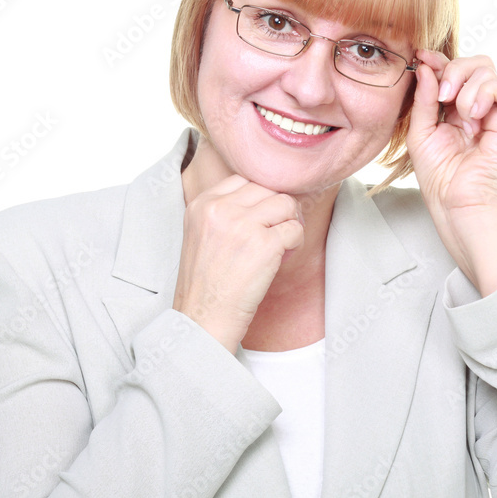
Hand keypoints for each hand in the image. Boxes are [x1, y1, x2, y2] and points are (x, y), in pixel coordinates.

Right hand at [172, 174, 303, 351]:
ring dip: (290, 222)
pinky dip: (296, 242)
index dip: (260, 196)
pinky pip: (295, 228)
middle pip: (268, 188)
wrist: (204, 318)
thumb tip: (262, 195)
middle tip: (279, 228)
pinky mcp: (265, 244)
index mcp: (202, 204)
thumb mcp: (200, 234)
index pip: (244, 178)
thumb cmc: (206, 283)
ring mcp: (243, 225)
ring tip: (282, 242)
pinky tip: (283, 256)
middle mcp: (220, 209)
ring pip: (286, 203)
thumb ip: (223, 211)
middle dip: (279, 208)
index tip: (263, 215)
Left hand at [407, 50, 496, 295]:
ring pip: (488, 69)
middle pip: (473, 62)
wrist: (457, 203)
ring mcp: (494, 111)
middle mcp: (476, 105)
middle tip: (440, 96)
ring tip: (457, 113)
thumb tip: (427, 66)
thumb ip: (423, 99)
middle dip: (452, 70)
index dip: (437, 60)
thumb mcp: (420, 132)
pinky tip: (472, 115)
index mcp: (454, 107)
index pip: (451, 69)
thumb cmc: (439, 176)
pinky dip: (486, 92)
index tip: (420, 58)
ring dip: (466, 85)